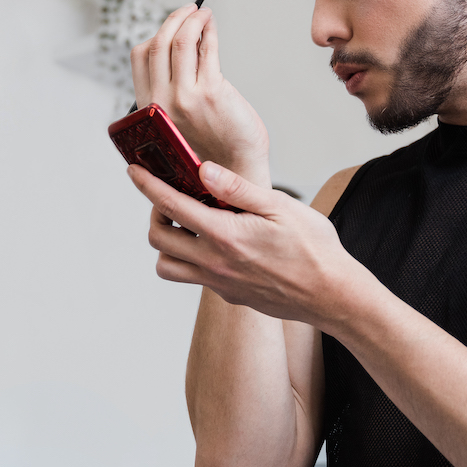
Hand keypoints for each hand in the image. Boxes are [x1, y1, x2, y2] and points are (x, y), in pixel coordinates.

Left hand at [128, 160, 363, 327]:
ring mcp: (219, 283)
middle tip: (171, 197)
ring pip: (167, 266)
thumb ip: (237, 189)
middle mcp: (214, 263)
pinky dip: (190, 258)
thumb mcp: (280, 207)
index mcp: (225, 236)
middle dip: (154, 213)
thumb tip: (203, 170)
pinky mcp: (228, 296)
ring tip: (188, 224)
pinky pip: (193, 277)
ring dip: (167, 243)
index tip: (133, 171)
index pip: (171, 206)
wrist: (333, 296)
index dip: (147, 185)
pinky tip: (215, 242)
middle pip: (157, 239)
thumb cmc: (314, 249)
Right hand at [130, 5, 269, 184]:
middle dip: (174, 18)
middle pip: (158, 43)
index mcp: (148, 108)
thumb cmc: (214, 148)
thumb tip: (184, 47)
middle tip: (190, 9)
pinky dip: (208, 30)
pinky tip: (212, 26)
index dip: (156, 34)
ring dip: (192, 19)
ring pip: (181, 41)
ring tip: (203, 13)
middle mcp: (160, 102)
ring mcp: (184, 97)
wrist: (236, 173)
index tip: (173, 25)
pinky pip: (206, 49)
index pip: (141, 57)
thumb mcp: (180, 120)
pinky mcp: (211, 93)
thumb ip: (174, 91)